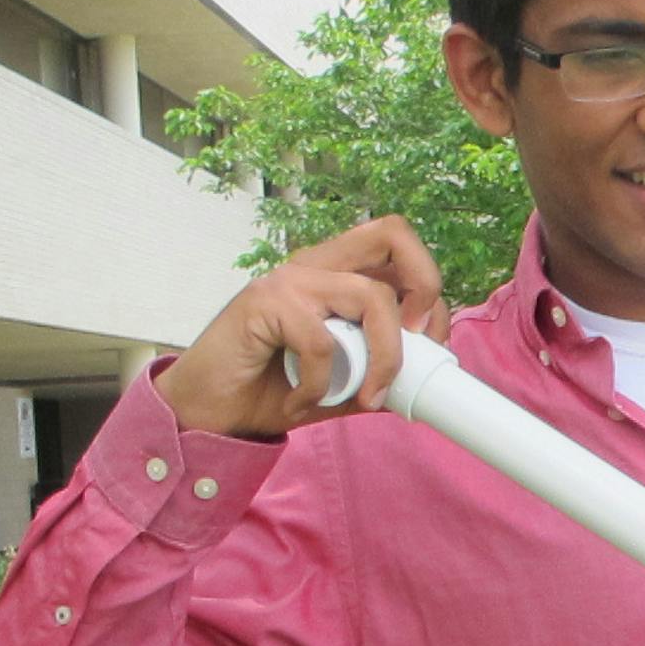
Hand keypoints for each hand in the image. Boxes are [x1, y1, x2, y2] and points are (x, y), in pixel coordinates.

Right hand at [154, 216, 449, 437]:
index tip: (435, 344)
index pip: (400, 248)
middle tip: (422, 340)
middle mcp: (317, 265)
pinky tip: (300, 401)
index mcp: (339, 273)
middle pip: (393, 232)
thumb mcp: (344, 386)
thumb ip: (380, 373)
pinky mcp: (264, 302)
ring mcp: (290, 279)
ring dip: (381, 359)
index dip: (432, 290)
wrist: (209, 412)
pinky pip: (322, 342)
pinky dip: (320, 385)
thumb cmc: (273, 390)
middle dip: (427, 285)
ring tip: (360, 396)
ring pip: (371, 296)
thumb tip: (428, 380)